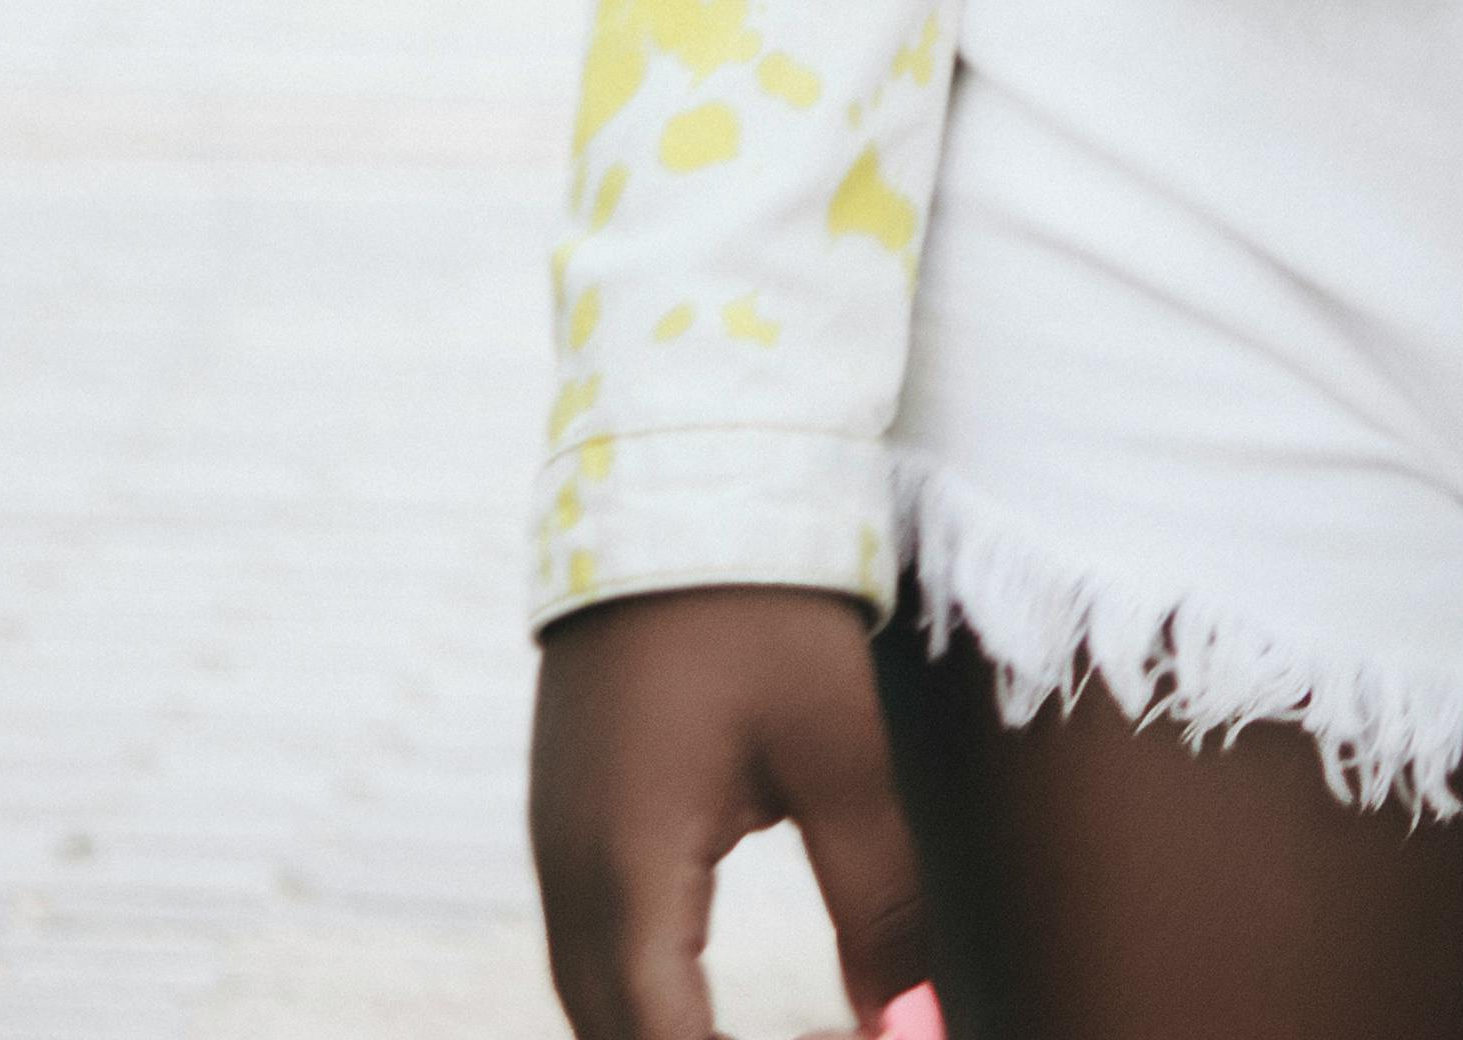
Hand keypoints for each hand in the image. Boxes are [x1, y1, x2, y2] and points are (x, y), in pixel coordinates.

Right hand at [530, 584, 930, 1039]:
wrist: (676, 478)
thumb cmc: (764, 608)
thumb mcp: (840, 751)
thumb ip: (877, 900)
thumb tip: (909, 1024)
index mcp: (628, 869)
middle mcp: (568, 875)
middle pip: (614, 1037)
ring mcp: (553, 844)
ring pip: (594, 1002)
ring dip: (666, 1038)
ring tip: (774, 1034)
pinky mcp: (564, 814)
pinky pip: (588, 948)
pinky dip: (643, 997)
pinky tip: (705, 1001)